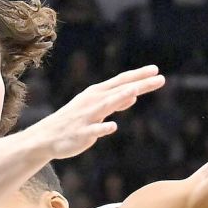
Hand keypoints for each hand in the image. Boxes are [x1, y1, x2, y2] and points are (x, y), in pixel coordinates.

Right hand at [28, 65, 164, 158]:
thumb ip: (116, 101)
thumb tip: (134, 94)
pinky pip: (93, 130)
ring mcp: (87, 116)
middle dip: (139, 83)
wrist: (48, 137)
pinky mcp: (81, 133)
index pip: (121, 81)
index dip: (139, 75)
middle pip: (119, 90)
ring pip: (106, 106)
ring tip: (135, 91)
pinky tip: (113, 127)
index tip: (156, 70)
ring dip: (121, 98)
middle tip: (160, 77)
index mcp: (97, 93)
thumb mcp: (97, 108)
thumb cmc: (75, 120)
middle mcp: (93, 101)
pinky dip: (102, 128)